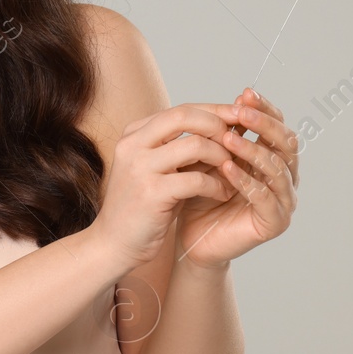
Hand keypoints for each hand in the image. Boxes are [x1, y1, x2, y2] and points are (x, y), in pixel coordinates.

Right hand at [91, 103, 243, 269]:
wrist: (114, 243)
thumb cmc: (143, 206)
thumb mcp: (156, 167)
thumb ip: (178, 146)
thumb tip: (222, 125)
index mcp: (134, 134)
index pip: (180, 110)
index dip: (213, 111)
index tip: (238, 118)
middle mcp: (133, 145)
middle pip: (184, 116)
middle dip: (218, 125)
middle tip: (237, 141)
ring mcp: (139, 168)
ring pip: (195, 145)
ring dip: (221, 157)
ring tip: (231, 170)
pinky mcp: (151, 194)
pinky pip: (196, 180)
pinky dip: (216, 185)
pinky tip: (223, 193)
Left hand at [176, 88, 299, 268]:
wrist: (191, 237)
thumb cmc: (200, 194)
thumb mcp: (210, 157)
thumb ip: (224, 134)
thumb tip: (237, 99)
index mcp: (273, 158)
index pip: (278, 127)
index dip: (265, 109)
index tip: (245, 93)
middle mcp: (285, 177)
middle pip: (287, 144)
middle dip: (264, 125)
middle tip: (241, 112)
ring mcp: (284, 201)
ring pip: (277, 169)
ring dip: (252, 151)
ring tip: (228, 139)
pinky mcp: (275, 222)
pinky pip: (266, 198)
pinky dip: (247, 181)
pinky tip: (227, 169)